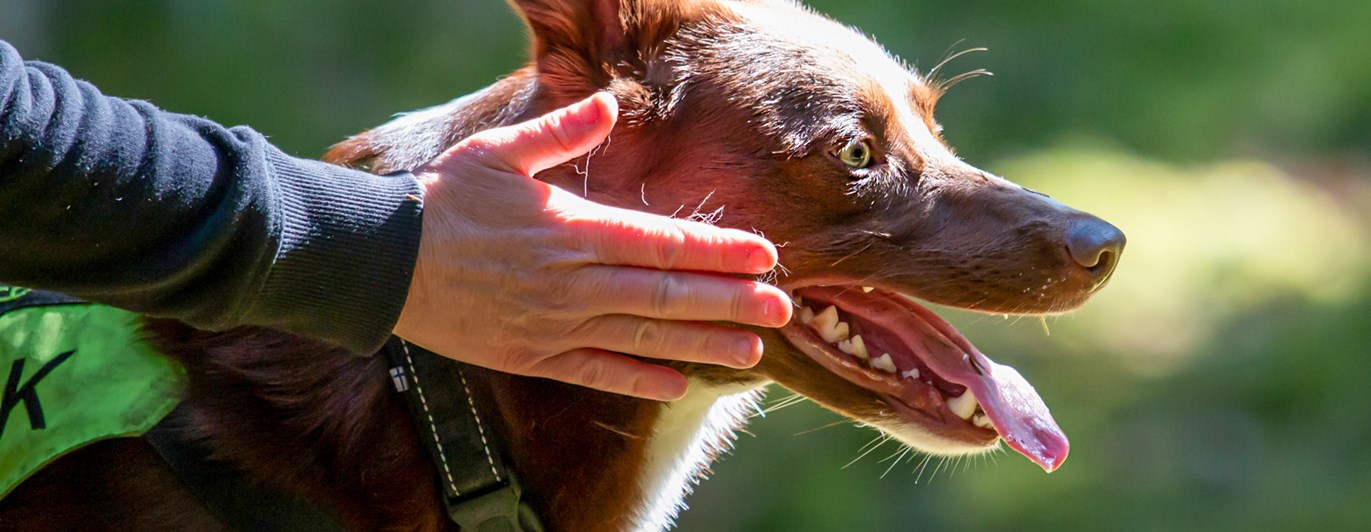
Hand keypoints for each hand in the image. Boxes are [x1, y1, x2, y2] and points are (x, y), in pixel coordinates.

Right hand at [393, 92, 791, 400]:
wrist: (379, 261)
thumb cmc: (443, 199)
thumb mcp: (498, 152)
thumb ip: (561, 133)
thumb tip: (610, 105)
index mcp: (572, 228)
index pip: (663, 241)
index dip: (718, 249)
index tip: (765, 254)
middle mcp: (572, 281)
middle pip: (668, 295)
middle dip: (731, 300)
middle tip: (784, 306)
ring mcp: (554, 325)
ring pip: (644, 338)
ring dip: (703, 343)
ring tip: (753, 347)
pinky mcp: (533, 356)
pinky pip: (597, 373)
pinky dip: (640, 379)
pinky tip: (681, 383)